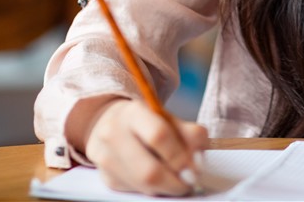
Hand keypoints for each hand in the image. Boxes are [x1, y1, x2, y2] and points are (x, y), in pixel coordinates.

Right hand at [83, 99, 208, 195]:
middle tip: (189, 182)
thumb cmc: (148, 121)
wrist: (113, 123)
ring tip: (177, 179)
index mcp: (133, 112)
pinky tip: (160, 178)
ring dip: (166, 187)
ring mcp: (106, 158)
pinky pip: (137, 191)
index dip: (180, 156)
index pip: (158, 136)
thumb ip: (190, 134)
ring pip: (143, 185)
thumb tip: (197, 163)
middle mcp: (113, 134)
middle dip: (175, 182)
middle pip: (149, 171)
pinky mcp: (107, 178)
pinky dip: (154, 189)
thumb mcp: (170, 118)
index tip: (194, 168)